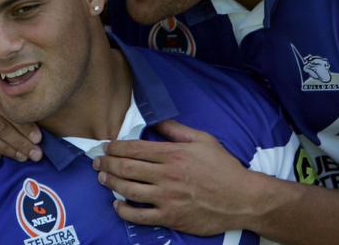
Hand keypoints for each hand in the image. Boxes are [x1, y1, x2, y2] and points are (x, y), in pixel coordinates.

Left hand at [92, 119, 255, 234]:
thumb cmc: (223, 167)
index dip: (116, 147)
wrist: (241, 198)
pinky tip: (117, 205)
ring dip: (111, 182)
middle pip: (127, 167)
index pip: (135, 148)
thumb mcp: (204, 140)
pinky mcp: (170, 217)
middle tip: (97, 161)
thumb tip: (157, 121)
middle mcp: (166, 175)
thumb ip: (177, 130)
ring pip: (129, 189)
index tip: (107, 146)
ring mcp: (167, 197)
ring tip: (102, 178)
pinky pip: (140, 215)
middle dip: (107, 162)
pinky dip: (124, 210)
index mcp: (173, 154)